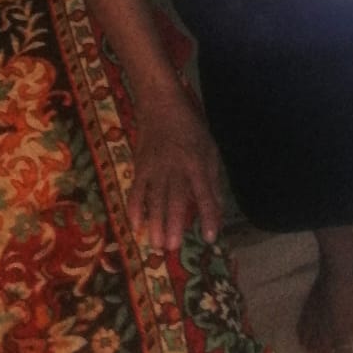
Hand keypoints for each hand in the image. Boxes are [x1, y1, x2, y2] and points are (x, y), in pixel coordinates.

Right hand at [128, 90, 223, 250]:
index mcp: (197, 162)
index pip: (205, 193)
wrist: (160, 103)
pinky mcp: (139, 166)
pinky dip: (134, 208)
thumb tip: (218, 208)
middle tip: (172, 248)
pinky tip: (135, 225)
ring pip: (154, 199)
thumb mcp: (209, 148)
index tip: (211, 237)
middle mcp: (176, 167)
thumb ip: (213, 179)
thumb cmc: (190, 126)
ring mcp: (155, 167)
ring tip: (155, 244)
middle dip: (174, 225)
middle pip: (175, 199)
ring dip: (154, 223)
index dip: (209, 215)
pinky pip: (136, 190)